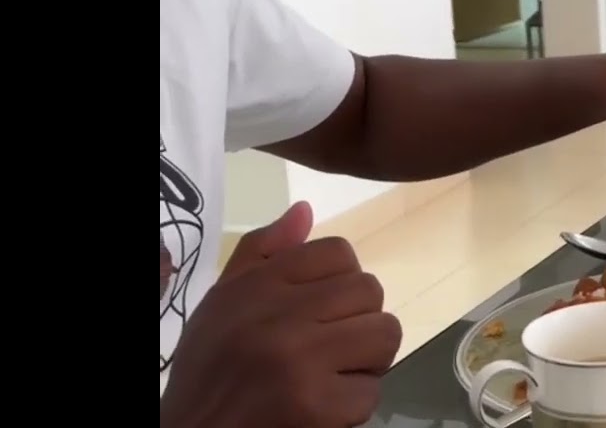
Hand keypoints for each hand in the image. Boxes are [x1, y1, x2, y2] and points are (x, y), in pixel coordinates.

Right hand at [160, 202, 401, 427]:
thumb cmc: (210, 370)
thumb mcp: (222, 302)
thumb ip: (262, 252)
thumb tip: (305, 210)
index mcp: (258, 285)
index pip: (338, 252)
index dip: (341, 280)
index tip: (321, 309)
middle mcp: (281, 315)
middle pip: (369, 290)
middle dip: (357, 320)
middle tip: (328, 347)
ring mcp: (302, 360)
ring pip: (384, 334)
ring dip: (367, 359)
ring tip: (333, 373)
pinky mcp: (318, 405)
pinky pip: (371, 390)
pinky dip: (353, 404)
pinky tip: (323, 406)